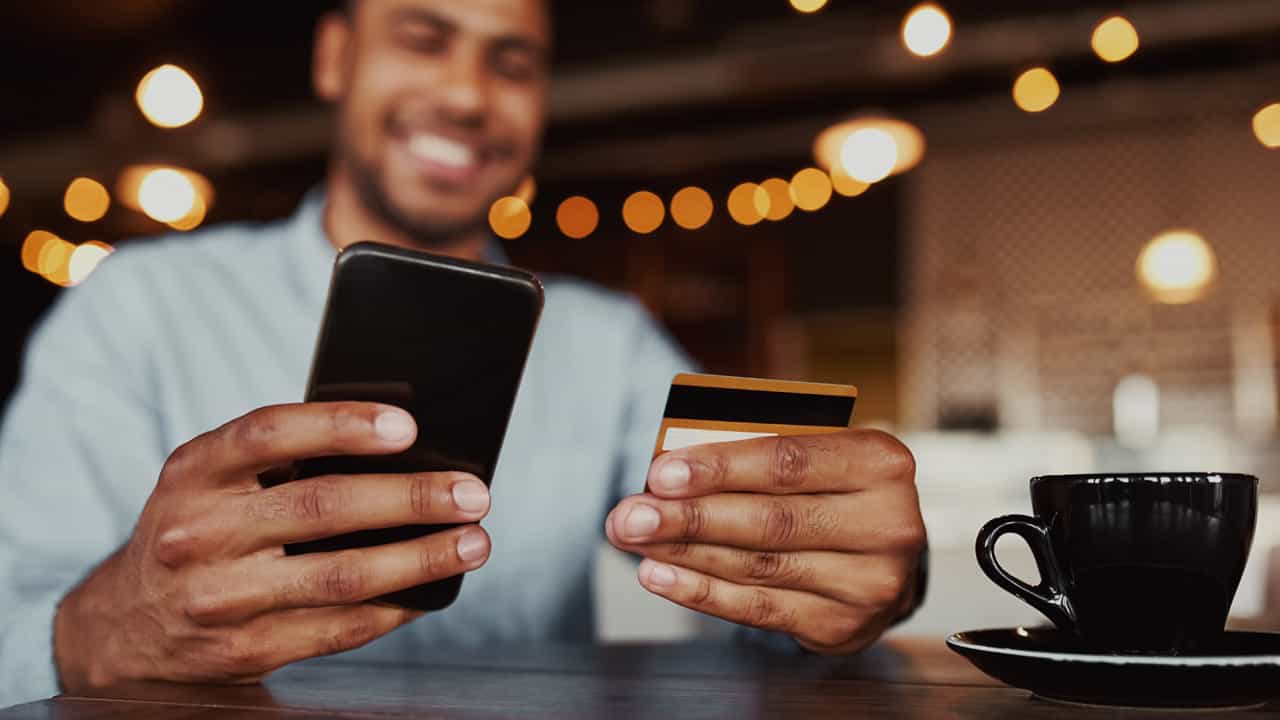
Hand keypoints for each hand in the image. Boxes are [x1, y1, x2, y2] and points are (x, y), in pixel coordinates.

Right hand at [54, 402, 492, 690]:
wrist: (127, 624)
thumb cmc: (200, 528)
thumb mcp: (213, 480)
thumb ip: (283, 459)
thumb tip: (404, 448)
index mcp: (194, 472)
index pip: (269, 434)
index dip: (340, 425)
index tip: (407, 425)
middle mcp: (199, 533)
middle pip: (321, 508)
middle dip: (410, 499)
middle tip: (472, 493)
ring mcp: (220, 598)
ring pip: (339, 577)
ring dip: (420, 559)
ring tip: (473, 543)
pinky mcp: (244, 650)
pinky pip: (337, 629)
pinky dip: (395, 608)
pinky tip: (432, 591)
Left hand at [605, 430, 923, 653]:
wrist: (887, 555)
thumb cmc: (833, 487)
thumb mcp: (817, 452)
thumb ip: (759, 451)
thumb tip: (674, 468)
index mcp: (880, 462)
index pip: (788, 462)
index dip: (719, 468)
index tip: (660, 473)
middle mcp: (887, 525)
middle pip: (769, 520)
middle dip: (689, 517)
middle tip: (630, 513)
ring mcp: (868, 583)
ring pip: (757, 566)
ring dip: (684, 553)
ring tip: (634, 538)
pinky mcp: (842, 626)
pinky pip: (758, 609)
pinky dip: (700, 591)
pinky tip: (660, 574)